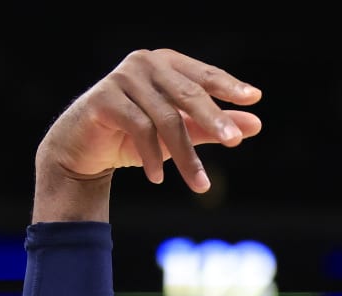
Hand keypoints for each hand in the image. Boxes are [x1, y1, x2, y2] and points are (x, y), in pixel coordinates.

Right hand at [37, 49, 261, 193]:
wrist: (85, 148)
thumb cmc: (137, 135)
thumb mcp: (180, 132)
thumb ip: (214, 127)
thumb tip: (255, 125)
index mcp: (168, 65)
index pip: (205, 75)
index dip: (229, 86)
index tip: (253, 98)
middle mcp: (146, 64)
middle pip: (189, 94)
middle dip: (214, 119)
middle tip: (234, 141)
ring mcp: (123, 78)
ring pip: (166, 118)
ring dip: (185, 156)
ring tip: (200, 186)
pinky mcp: (104, 98)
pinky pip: (139, 128)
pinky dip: (151, 157)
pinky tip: (158, 178)